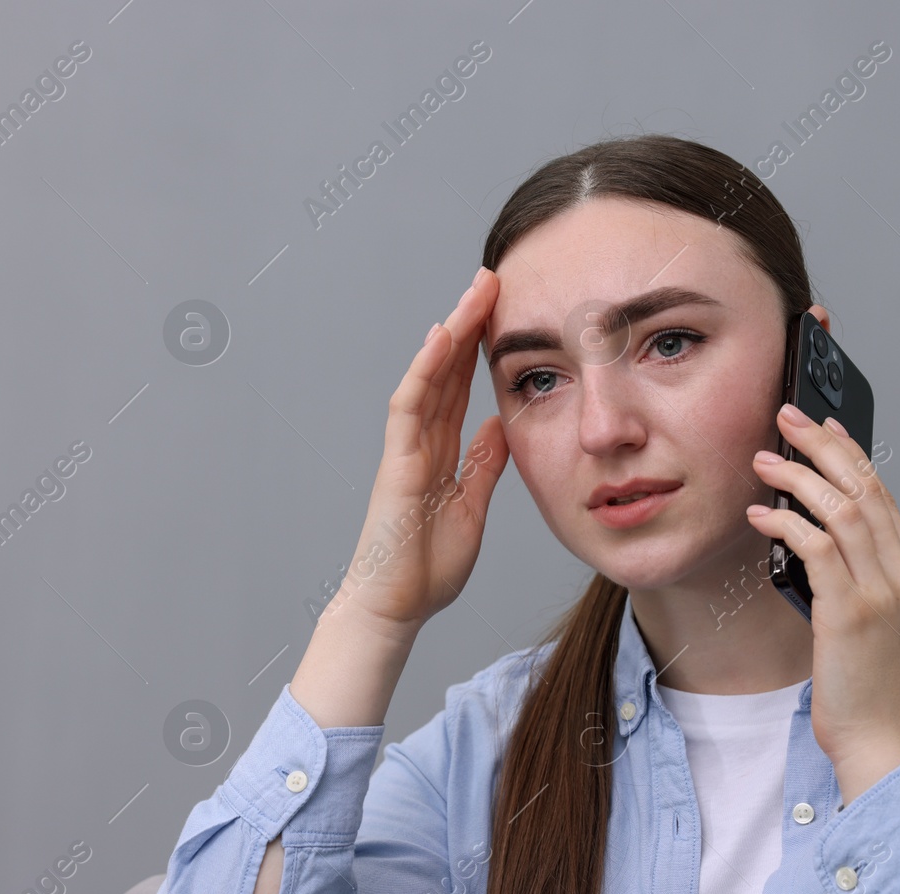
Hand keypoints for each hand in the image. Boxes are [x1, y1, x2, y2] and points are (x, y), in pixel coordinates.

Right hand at [322, 267, 510, 640]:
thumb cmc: (426, 569)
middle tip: (492, 278)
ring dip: (450, 332)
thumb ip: (482, 466)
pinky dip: (424, 370)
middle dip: (467, 323)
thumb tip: (498, 426)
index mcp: (440, 454)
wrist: (395, 608)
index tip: (504, 312)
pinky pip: (409, 407)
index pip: (461, 389)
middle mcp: (420, 443)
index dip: (479, 349)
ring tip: (475, 290)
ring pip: (428, 376)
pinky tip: (441, 337)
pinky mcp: (395, 463)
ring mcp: (405, 450)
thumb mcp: (471, 509)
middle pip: (445, 371)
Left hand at [745, 404, 899, 805]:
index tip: (823, 427)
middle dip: (823, 447)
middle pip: (866, 488)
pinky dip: (786, 523)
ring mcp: (883, 592)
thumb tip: (807, 537)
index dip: (851, 456)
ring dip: (798, 477)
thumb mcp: (868, 622)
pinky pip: (817, 548)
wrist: (881, 739)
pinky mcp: (851, 611)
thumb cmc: (867, 687)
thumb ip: (850, 578)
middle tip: (787, 418)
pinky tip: (760, 515)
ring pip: (842, 509)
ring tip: (763, 460)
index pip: (883, 496)